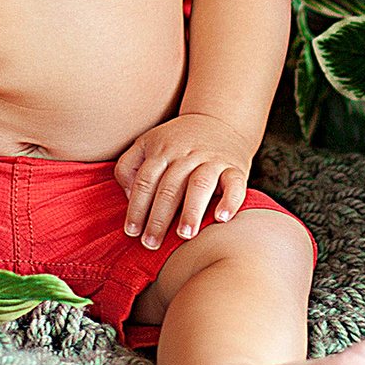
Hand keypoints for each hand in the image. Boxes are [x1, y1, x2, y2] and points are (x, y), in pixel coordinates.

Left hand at [114, 114, 255, 249]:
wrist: (219, 120)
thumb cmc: (176, 142)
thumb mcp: (146, 143)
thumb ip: (128, 166)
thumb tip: (129, 196)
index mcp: (161, 151)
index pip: (145, 181)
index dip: (137, 208)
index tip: (131, 232)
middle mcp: (185, 155)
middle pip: (169, 187)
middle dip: (159, 218)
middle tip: (152, 244)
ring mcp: (211, 160)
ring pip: (200, 184)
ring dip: (191, 211)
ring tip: (184, 235)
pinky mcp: (235, 167)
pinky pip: (235, 184)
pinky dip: (230, 201)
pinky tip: (222, 219)